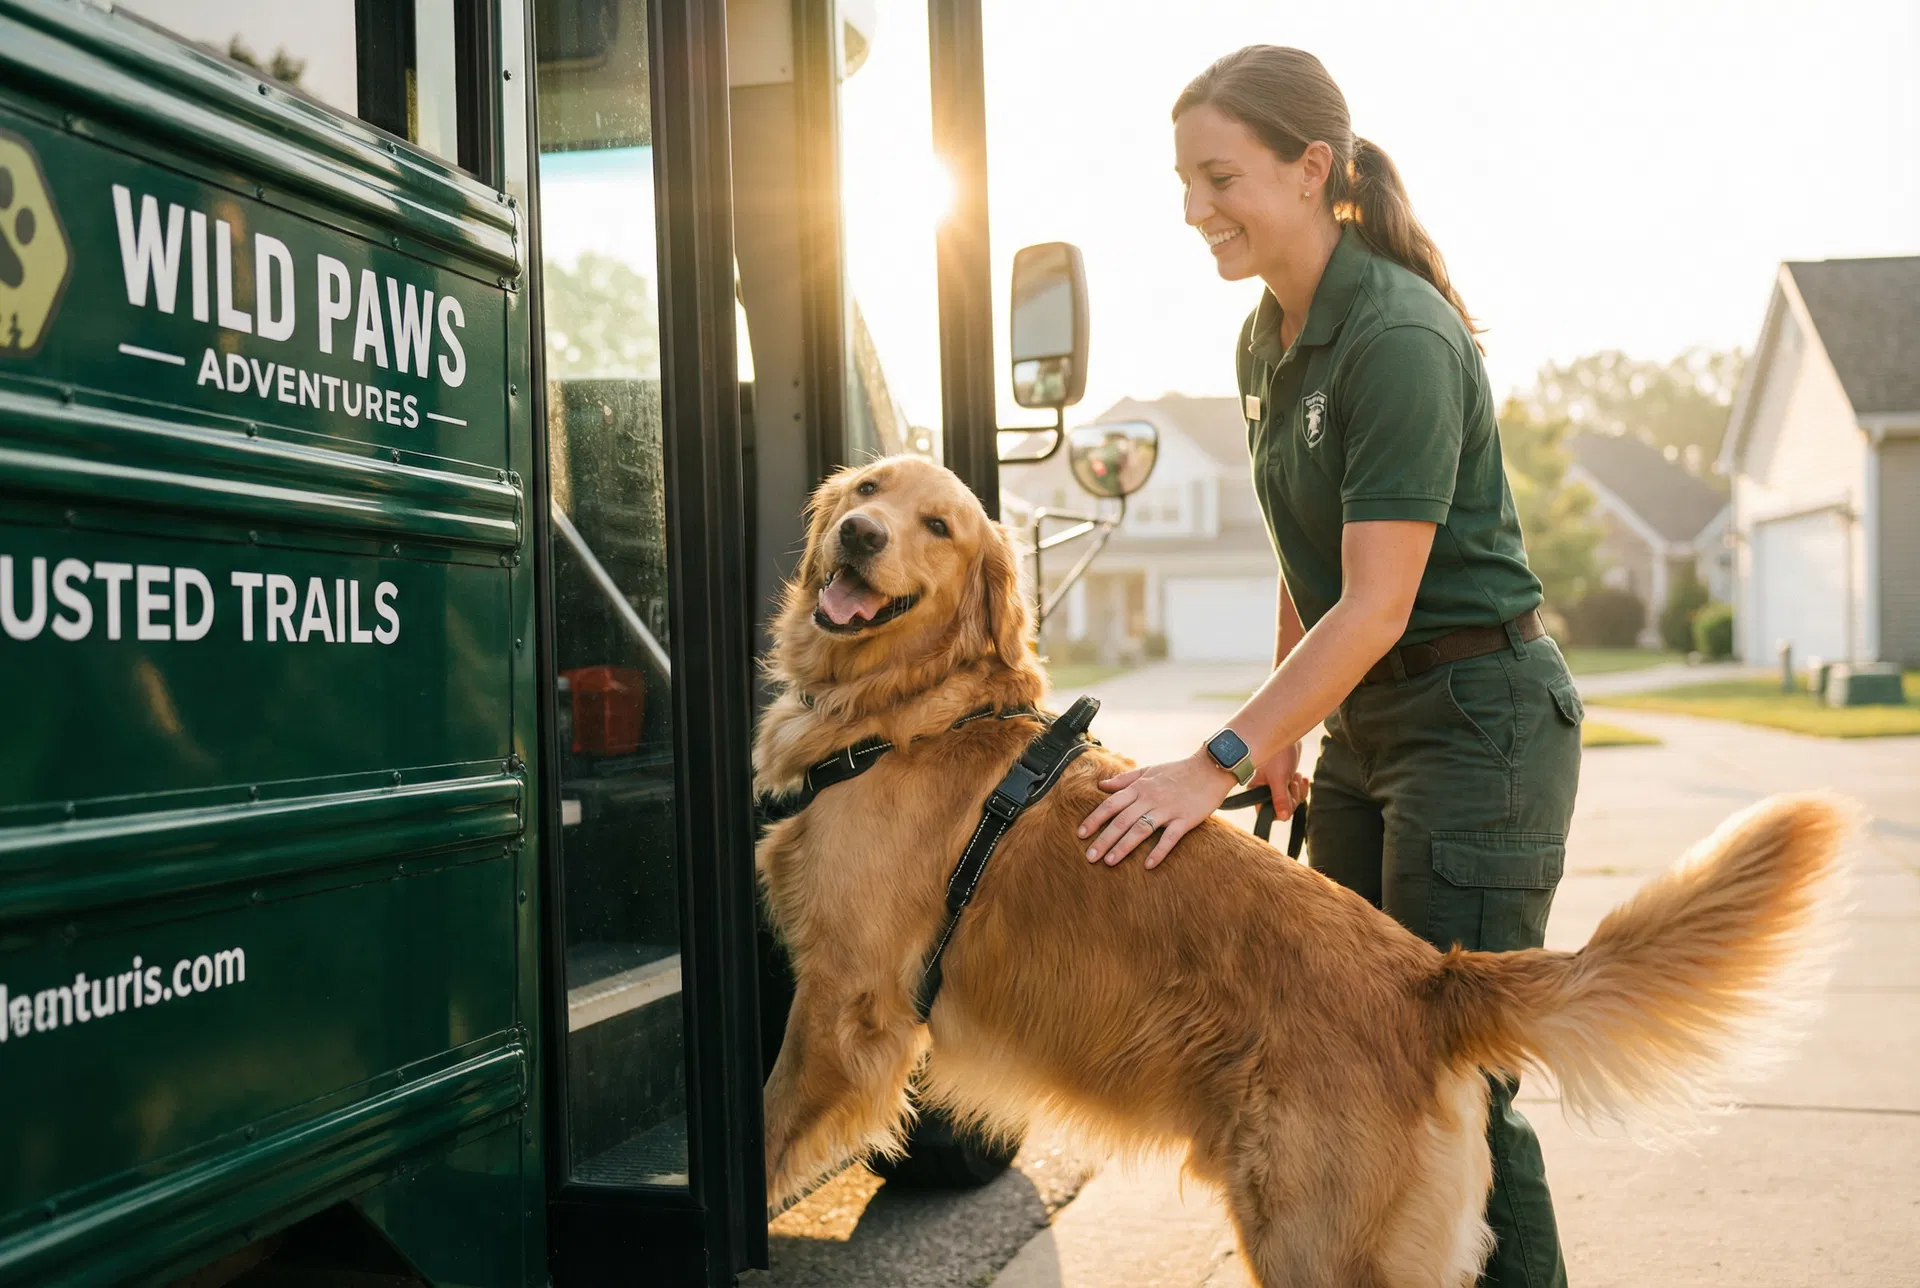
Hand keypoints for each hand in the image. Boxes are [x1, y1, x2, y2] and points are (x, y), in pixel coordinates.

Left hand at [1077, 751, 1236, 869]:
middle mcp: (1150, 798)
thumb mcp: (1148, 770)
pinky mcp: (1186, 819)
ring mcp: (1168, 809)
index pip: (1111, 804)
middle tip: (1089, 857)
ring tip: (1109, 862)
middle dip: (1103, 839)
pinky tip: (1148, 866)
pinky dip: (1159, 851)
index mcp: (1139, 788)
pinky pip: (1170, 837)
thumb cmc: (1177, 770)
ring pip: (1141, 829)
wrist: (1211, 767)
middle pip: (1122, 821)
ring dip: (1124, 847)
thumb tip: (1101, 786)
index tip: (1080, 834)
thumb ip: (1124, 780)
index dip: (1094, 819)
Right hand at [1248, 739, 1309, 819]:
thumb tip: (1282, 817)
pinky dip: (1301, 787)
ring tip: (1296, 776)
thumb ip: (1280, 798)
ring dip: (1298, 790)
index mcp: (1256, 791)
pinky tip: (1301, 777)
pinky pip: (1297, 793)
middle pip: (1282, 808)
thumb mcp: (1279, 778)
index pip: (1267, 812)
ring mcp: (1276, 787)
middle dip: (1292, 797)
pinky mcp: (1286, 782)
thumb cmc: (1278, 754)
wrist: (1287, 736)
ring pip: (1291, 801)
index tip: (1288, 797)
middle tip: (1292, 783)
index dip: (1281, 809)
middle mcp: (1264, 791)